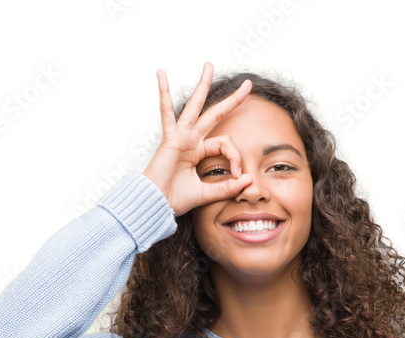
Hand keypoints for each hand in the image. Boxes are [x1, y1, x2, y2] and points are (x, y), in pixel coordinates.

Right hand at [142, 60, 253, 217]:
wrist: (155, 204)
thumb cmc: (174, 199)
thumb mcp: (207, 193)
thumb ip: (227, 187)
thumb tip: (248, 180)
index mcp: (198, 152)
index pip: (225, 144)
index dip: (236, 157)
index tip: (238, 175)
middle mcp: (191, 140)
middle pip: (214, 114)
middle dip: (231, 100)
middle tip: (248, 85)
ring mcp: (180, 137)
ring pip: (195, 106)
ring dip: (203, 85)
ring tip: (209, 66)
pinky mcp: (169, 138)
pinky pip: (166, 112)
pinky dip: (163, 93)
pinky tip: (161, 74)